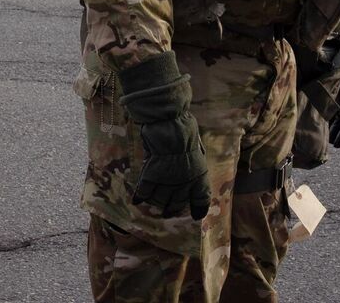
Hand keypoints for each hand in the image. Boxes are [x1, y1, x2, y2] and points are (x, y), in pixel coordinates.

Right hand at [118, 55, 211, 219]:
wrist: (169, 123)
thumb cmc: (185, 129)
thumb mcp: (195, 146)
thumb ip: (193, 160)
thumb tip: (189, 166)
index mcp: (199, 174)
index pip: (201, 198)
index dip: (199, 209)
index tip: (196, 217)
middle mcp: (185, 182)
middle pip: (178, 203)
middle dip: (172, 207)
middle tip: (167, 210)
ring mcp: (168, 181)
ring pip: (161, 200)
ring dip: (156, 202)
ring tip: (153, 203)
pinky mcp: (152, 175)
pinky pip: (145, 191)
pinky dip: (141, 196)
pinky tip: (137, 200)